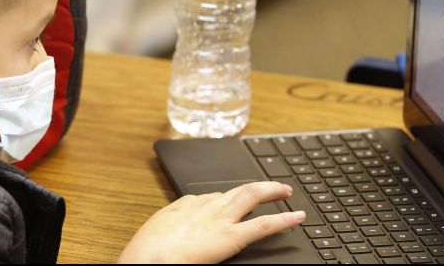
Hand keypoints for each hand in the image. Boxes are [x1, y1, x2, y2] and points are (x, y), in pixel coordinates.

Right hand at [118, 181, 305, 263]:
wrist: (147, 260)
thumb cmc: (146, 253)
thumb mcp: (155, 232)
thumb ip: (170, 227)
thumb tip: (173, 232)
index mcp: (185, 205)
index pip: (210, 197)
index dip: (225, 200)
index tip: (231, 203)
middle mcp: (205, 206)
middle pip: (236, 189)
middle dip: (256, 186)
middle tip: (271, 186)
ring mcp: (220, 219)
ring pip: (252, 196)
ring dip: (272, 191)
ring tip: (285, 191)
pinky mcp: (231, 237)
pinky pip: (263, 225)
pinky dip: (283, 219)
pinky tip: (297, 217)